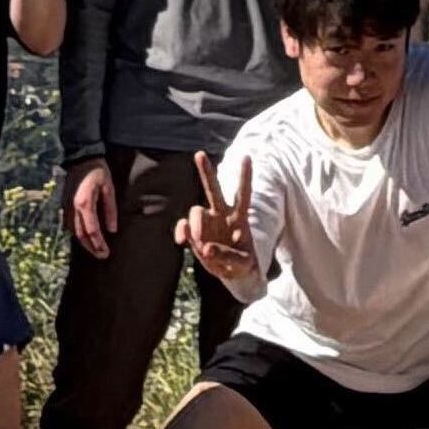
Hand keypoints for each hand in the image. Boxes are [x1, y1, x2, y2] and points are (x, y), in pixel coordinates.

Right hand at [66, 158, 117, 258]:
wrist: (80, 158)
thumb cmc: (98, 171)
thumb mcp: (109, 188)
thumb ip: (110, 210)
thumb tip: (112, 230)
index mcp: (84, 204)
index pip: (91, 230)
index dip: (99, 243)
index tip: (106, 252)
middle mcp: (72, 208)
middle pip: (80, 235)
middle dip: (91, 248)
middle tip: (102, 256)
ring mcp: (66, 207)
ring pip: (73, 232)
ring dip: (84, 243)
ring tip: (96, 250)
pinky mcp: (65, 205)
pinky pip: (70, 225)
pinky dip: (78, 235)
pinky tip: (86, 239)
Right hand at [185, 153, 260, 289]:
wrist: (231, 274)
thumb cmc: (243, 264)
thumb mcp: (243, 263)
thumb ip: (227, 256)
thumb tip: (205, 248)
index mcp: (240, 218)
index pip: (243, 194)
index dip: (244, 176)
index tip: (247, 157)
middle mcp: (222, 215)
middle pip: (213, 190)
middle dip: (206, 172)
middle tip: (199, 153)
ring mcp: (207, 223)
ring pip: (196, 212)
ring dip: (197, 225)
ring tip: (201, 243)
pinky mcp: (195, 234)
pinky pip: (184, 227)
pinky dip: (182, 231)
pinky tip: (181, 241)